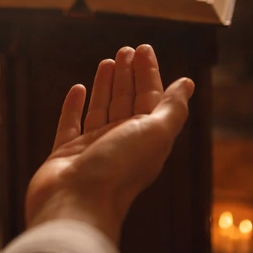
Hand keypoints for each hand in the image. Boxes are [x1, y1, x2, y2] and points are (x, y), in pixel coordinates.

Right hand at [25, 44, 193, 245]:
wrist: (76, 203)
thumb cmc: (119, 168)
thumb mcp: (156, 133)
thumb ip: (172, 109)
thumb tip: (187, 84)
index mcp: (146, 138)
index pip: (151, 98)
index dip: (149, 73)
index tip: (144, 49)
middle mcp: (121, 142)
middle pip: (127, 101)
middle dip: (129, 75)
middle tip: (126, 50)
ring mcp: (92, 148)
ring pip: (101, 109)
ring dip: (106, 85)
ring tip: (108, 61)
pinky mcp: (65, 154)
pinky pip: (70, 125)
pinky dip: (74, 107)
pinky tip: (78, 89)